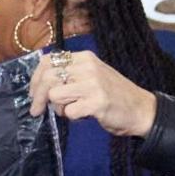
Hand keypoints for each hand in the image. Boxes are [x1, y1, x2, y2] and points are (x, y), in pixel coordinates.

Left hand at [27, 50, 157, 137]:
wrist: (141, 109)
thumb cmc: (112, 95)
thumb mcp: (91, 76)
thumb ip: (70, 74)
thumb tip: (39, 83)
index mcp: (85, 58)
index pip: (48, 61)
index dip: (35, 79)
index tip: (33, 94)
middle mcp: (88, 67)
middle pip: (47, 78)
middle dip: (37, 98)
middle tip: (36, 111)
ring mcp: (93, 84)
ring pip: (55, 95)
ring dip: (58, 108)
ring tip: (71, 110)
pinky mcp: (97, 102)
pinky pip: (69, 112)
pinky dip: (72, 117)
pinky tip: (84, 115)